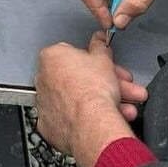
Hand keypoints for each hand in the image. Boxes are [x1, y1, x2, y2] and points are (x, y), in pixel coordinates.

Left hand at [35, 33, 147, 166]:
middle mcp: (43, 79)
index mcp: (51, 57)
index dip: (96, 63)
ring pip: (76, 100)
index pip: (74, 55)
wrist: (92, 124)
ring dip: (102, 103)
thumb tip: (100, 40)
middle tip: (121, 89)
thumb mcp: (103, 60)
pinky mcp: (49, 126)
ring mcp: (44, 104)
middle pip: (78, 79)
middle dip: (105, 84)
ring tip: (124, 109)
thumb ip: (100, 46)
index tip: (107, 69)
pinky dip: (85, 121)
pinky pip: (69, 120)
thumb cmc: (93, 91)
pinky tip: (103, 120)